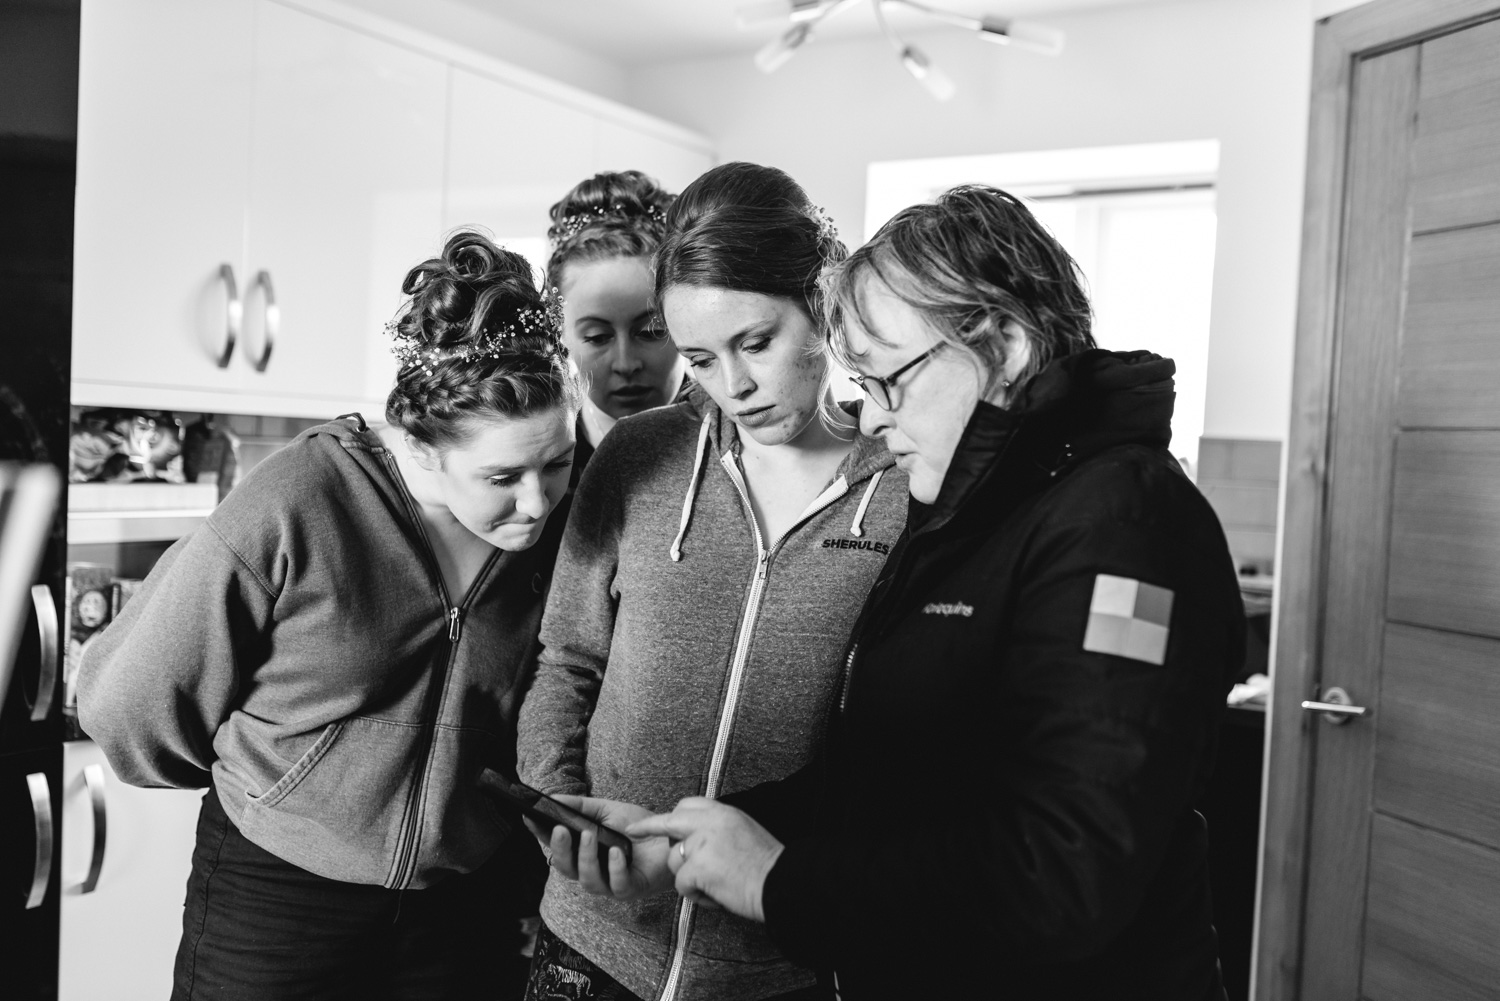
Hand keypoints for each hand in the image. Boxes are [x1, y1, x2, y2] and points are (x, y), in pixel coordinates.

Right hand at [542, 795, 676, 900]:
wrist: (670, 837)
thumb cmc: (637, 828)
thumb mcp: (606, 811)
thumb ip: (580, 807)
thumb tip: (551, 798)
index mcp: (584, 853)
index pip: (557, 847)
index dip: (542, 836)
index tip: (530, 819)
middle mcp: (593, 871)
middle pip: (567, 869)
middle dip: (561, 850)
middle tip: (560, 830)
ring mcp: (610, 883)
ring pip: (588, 880)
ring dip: (586, 858)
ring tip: (589, 835)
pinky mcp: (630, 889)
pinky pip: (617, 885)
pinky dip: (614, 868)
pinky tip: (616, 853)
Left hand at [627, 798, 783, 922]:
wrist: (782, 884)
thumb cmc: (767, 866)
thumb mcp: (744, 831)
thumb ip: (719, 829)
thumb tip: (697, 835)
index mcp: (724, 812)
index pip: (687, 805)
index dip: (668, 816)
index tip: (650, 820)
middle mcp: (711, 822)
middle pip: (670, 822)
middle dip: (651, 828)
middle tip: (634, 832)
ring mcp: (702, 843)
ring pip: (675, 860)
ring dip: (689, 877)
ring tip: (715, 884)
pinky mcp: (698, 867)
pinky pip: (682, 885)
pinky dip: (697, 895)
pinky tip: (717, 895)